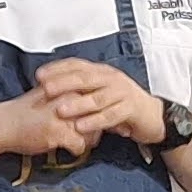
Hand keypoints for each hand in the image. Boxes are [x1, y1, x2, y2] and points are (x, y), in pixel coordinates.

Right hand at [0, 89, 93, 162]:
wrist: (3, 124)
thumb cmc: (24, 111)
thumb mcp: (48, 94)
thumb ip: (68, 95)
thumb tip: (89, 102)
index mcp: (67, 85)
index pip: (95, 98)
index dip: (96, 111)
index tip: (92, 120)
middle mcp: (68, 97)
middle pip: (97, 114)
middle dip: (95, 127)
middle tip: (89, 135)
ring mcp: (64, 114)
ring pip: (92, 131)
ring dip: (88, 140)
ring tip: (80, 142)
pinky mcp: (59, 132)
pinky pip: (80, 145)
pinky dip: (77, 150)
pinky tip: (70, 149)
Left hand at [34, 57, 164, 144]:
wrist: (152, 115)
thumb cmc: (121, 105)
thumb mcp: (100, 93)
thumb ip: (81, 90)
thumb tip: (51, 89)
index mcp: (101, 72)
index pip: (77, 65)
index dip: (57, 69)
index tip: (39, 75)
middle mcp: (111, 78)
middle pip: (84, 78)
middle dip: (63, 83)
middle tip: (45, 89)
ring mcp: (122, 92)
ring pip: (96, 98)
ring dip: (77, 104)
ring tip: (60, 110)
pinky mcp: (130, 109)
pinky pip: (110, 115)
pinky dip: (95, 121)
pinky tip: (81, 126)